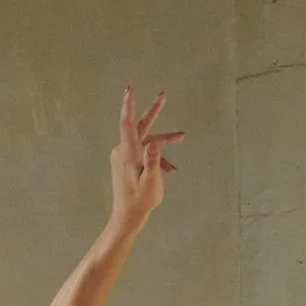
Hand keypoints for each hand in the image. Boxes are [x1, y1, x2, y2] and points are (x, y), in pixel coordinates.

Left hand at [109, 87, 182, 225]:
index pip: (128, 124)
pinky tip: (171, 169)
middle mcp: (124, 151)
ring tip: (182, 136)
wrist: (127, 217)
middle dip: (153, 111)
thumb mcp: (151, 182)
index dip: (130, 105)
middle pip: (140, 126)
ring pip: (146, 140)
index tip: (130, 89)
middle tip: (163, 95)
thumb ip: (153, 161)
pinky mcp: (127, 163)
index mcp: (128, 153)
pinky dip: (158, 158)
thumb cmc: (140, 201)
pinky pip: (144, 153)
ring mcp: (125, 157)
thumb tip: (155, 143)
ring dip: (163, 140)